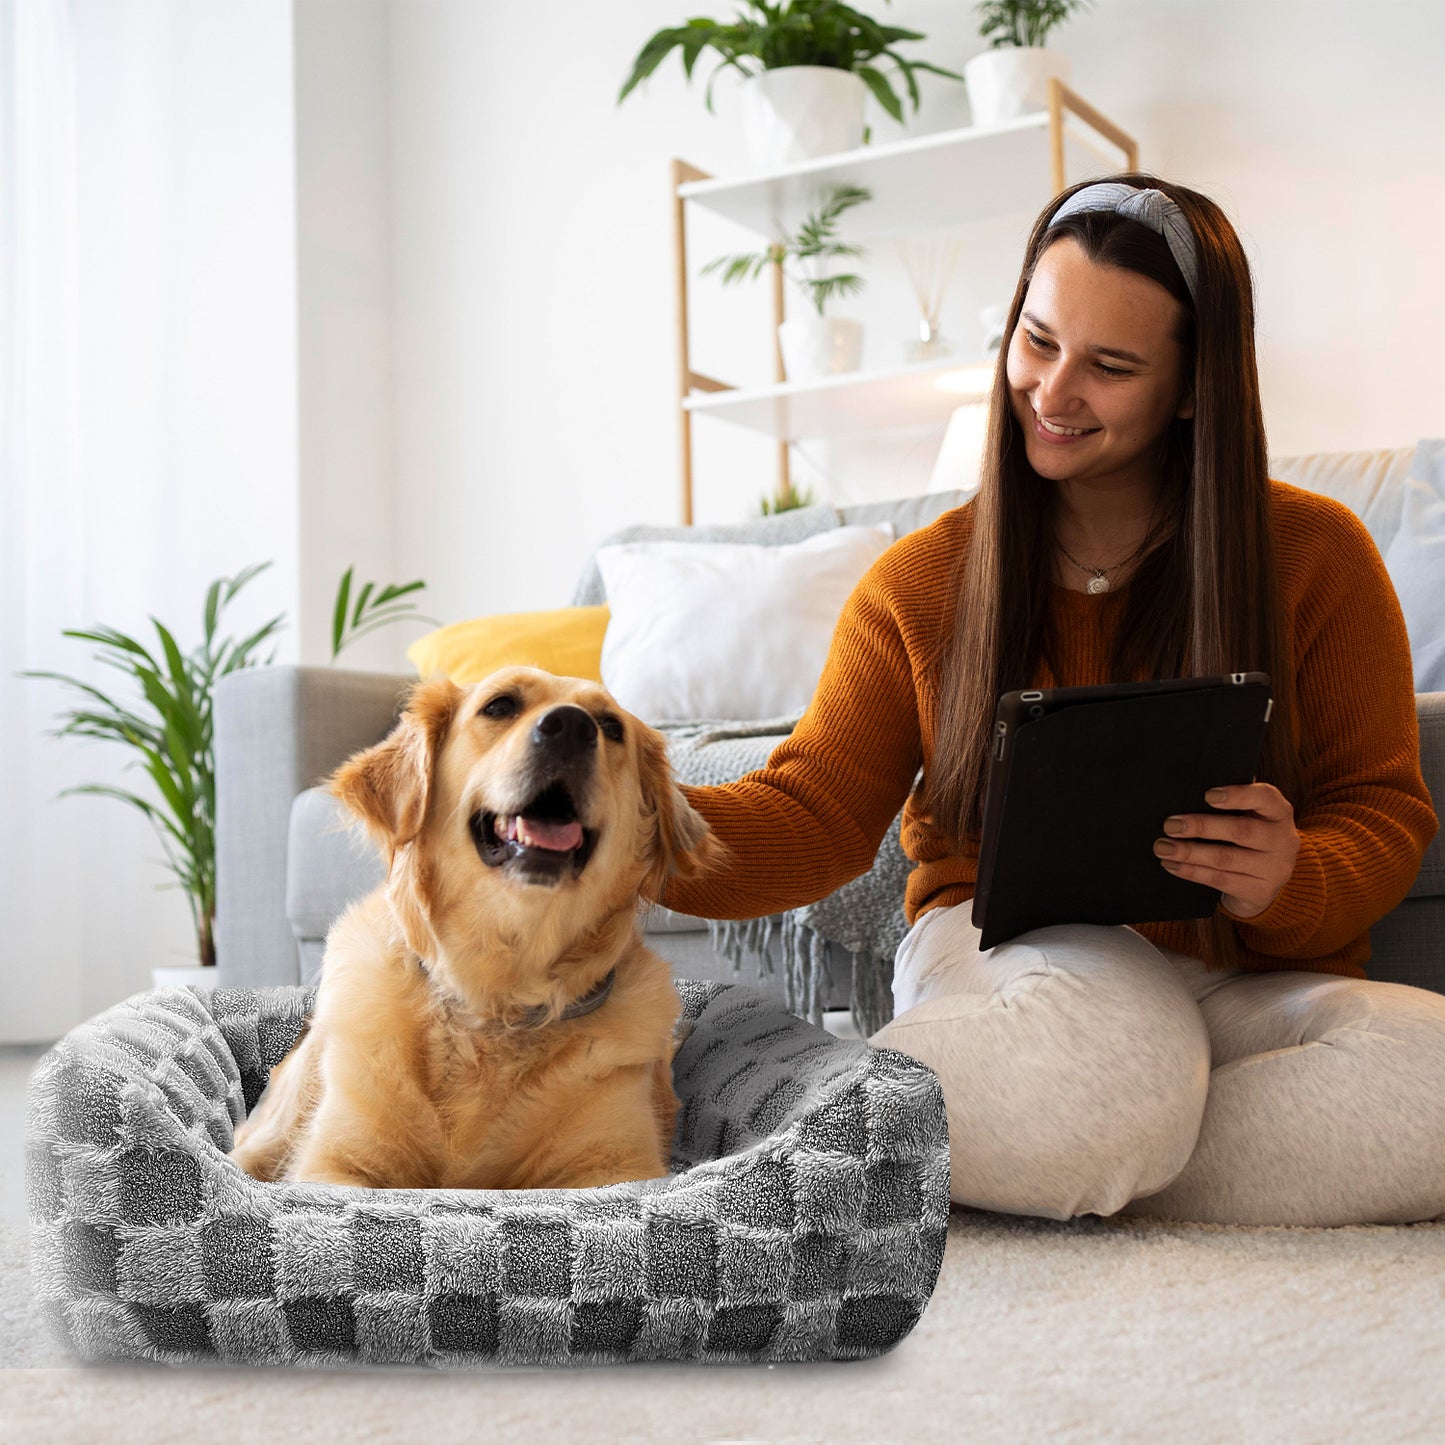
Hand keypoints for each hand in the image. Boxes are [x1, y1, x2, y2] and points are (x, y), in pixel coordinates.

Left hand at [1153, 783, 1299, 919]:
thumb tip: (1192, 789)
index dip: (1238, 795)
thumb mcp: (1251, 816)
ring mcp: (1274, 869)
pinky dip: (1192, 872)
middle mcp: (1282, 840)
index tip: (1207, 795)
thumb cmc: (1249, 838)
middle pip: (1240, 831)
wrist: (1266, 882)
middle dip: (1201, 827)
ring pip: (1225, 859)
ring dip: (1189, 853)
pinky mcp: (1260, 892)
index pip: (1266, 798)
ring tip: (1162, 847)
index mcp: (1279, 813)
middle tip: (1170, 825)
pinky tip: (1172, 864)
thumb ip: (1232, 802)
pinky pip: (1220, 880)